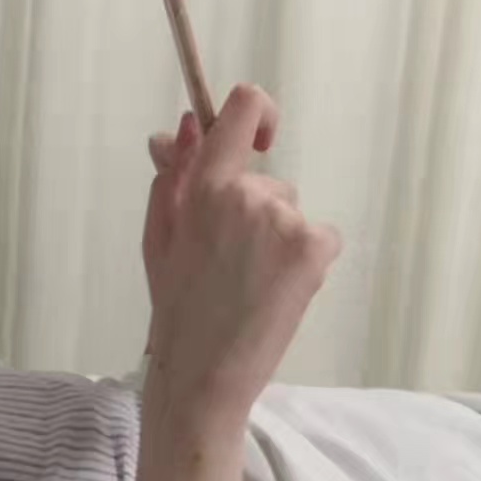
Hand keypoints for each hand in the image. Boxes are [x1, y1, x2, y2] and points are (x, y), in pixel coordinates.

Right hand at [140, 85, 339, 427]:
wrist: (204, 373)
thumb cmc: (176, 306)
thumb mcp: (159, 236)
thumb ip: (171, 175)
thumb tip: (183, 126)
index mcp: (203, 185)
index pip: (243, 108)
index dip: (257, 112)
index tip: (259, 137)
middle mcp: (249, 194)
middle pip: (268, 179)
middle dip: (253, 210)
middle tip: (228, 261)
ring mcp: (287, 221)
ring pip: (291, 212)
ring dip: (277, 238)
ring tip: (250, 283)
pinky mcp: (316, 249)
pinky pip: (320, 236)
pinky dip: (305, 259)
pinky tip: (278, 290)